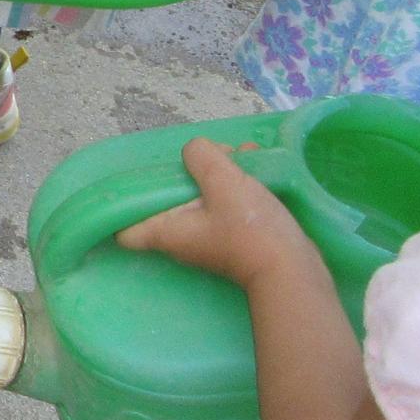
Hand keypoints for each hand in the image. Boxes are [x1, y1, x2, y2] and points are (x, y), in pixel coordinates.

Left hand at [119, 139, 321, 291]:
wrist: (294, 269)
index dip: (125, 210)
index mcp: (166, 231)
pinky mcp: (236, 236)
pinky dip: (238, 184)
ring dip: (221, 172)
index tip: (140, 183)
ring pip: (203, 196)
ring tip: (243, 155)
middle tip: (214, 156)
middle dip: (189, 172)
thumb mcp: (223, 182)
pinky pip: (227, 203)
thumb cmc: (250, 230)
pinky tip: (258, 165)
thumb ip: (202, 158)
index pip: (125, 233)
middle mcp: (182, 238)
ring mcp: (209, 238)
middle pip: (168, 200)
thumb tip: (194, 151)